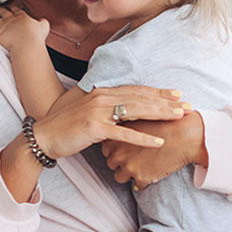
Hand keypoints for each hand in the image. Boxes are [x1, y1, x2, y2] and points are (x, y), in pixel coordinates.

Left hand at [0, 5, 48, 56]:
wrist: (27, 45)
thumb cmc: (36, 37)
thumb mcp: (44, 27)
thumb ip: (42, 22)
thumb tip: (42, 20)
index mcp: (22, 16)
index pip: (15, 9)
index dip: (12, 7)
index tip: (9, 5)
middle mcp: (11, 19)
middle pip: (3, 11)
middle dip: (0, 8)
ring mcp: (3, 25)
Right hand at [33, 85, 188, 159]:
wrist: (43, 136)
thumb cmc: (65, 126)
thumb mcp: (86, 110)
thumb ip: (104, 107)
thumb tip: (120, 109)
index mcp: (101, 91)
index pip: (135, 90)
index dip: (157, 92)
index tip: (177, 94)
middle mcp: (101, 97)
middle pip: (141, 98)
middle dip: (166, 102)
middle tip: (187, 105)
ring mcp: (98, 111)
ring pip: (136, 111)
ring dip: (160, 114)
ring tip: (179, 117)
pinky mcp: (95, 128)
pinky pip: (124, 133)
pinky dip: (143, 137)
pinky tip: (158, 141)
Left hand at [101, 112, 207, 189]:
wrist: (186, 134)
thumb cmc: (165, 124)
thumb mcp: (139, 120)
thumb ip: (126, 129)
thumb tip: (119, 135)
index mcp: (116, 137)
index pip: (106, 149)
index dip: (116, 148)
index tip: (127, 147)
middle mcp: (118, 152)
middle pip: (111, 163)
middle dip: (122, 162)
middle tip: (137, 156)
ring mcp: (128, 166)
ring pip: (120, 177)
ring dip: (129, 174)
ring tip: (144, 166)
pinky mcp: (141, 177)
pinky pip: (137, 186)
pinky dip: (144, 182)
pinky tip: (153, 173)